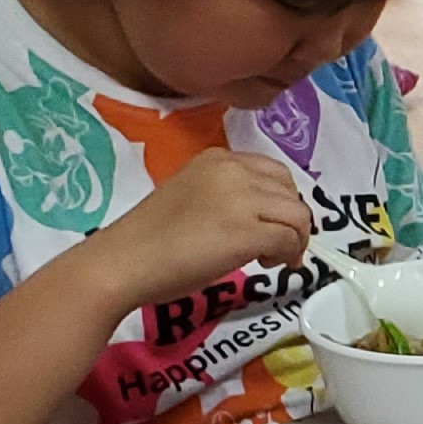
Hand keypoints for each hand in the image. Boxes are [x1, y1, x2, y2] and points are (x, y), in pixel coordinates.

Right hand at [75, 149, 309, 314]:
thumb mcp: (193, 197)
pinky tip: (264, 264)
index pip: (274, 172)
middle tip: (275, 246)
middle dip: (292, 221)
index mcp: (217, 159)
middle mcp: (232, 170)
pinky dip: (286, 255)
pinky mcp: (247, 230)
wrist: (124, 261)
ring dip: (294, 240)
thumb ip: (227, 195)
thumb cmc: (150, 239)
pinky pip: (289, 239)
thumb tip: (262, 216)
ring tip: (269, 259)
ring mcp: (241, 198)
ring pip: (298, 216)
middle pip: (291, 192)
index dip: (281, 201)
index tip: (271, 224)